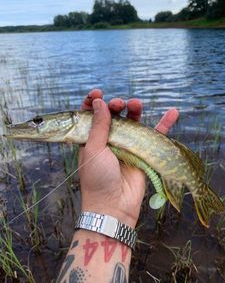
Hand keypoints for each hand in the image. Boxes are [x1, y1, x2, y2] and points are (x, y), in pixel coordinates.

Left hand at [79, 89, 178, 227]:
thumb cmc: (97, 179)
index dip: (93, 103)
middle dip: (116, 105)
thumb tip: (99, 102)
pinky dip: (164, 125)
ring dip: (135, 110)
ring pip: (133, 122)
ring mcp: (126, 146)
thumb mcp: (93, 150)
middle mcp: (109, 140)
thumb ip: (98, 126)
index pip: (91, 116)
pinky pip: (154, 136)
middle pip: (114, 116)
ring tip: (136, 103)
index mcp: (91, 139)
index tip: (97, 93)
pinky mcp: (142, 153)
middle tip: (119, 104)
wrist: (113, 206)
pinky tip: (173, 112)